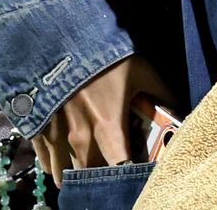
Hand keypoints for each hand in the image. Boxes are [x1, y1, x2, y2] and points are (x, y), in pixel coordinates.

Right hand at [31, 54, 174, 187]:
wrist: (59, 41)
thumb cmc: (105, 57)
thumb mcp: (141, 70)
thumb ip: (161, 93)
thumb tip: (178, 110)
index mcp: (109, 127)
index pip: (122, 168)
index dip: (130, 174)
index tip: (136, 172)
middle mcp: (82, 140)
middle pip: (93, 174)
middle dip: (103, 175)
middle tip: (112, 168)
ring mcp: (57, 138)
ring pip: (67, 174)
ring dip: (78, 174)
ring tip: (89, 168)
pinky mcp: (37, 132)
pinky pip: (45, 163)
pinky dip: (56, 166)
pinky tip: (64, 162)